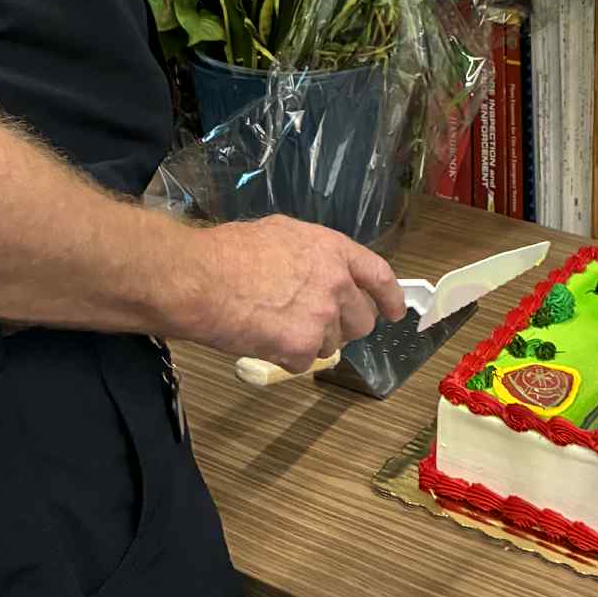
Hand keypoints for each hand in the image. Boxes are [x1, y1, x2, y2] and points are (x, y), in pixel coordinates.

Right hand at [181, 215, 405, 370]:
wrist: (201, 280)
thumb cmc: (229, 252)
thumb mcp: (280, 234)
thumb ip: (311, 254)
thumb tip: (317, 270)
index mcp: (333, 250)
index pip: (379, 276)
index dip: (390, 297)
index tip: (395, 312)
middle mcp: (336, 283)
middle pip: (362, 321)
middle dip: (343, 327)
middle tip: (314, 324)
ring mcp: (322, 318)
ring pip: (331, 344)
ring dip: (309, 342)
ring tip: (274, 324)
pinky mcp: (303, 348)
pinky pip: (304, 362)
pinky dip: (286, 357)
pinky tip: (263, 338)